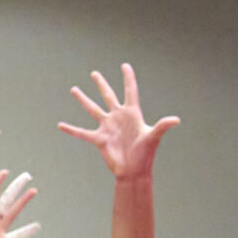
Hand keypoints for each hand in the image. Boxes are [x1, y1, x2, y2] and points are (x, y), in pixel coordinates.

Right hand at [59, 64, 179, 179]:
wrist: (133, 172)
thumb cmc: (145, 155)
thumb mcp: (153, 137)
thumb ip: (162, 126)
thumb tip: (176, 120)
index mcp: (132, 114)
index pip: (130, 91)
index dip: (128, 78)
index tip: (125, 65)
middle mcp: (118, 117)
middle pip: (108, 96)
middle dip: (101, 84)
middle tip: (94, 73)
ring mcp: (107, 127)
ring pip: (93, 109)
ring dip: (83, 100)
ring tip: (74, 89)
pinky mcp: (99, 139)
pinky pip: (82, 133)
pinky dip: (71, 130)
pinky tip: (60, 125)